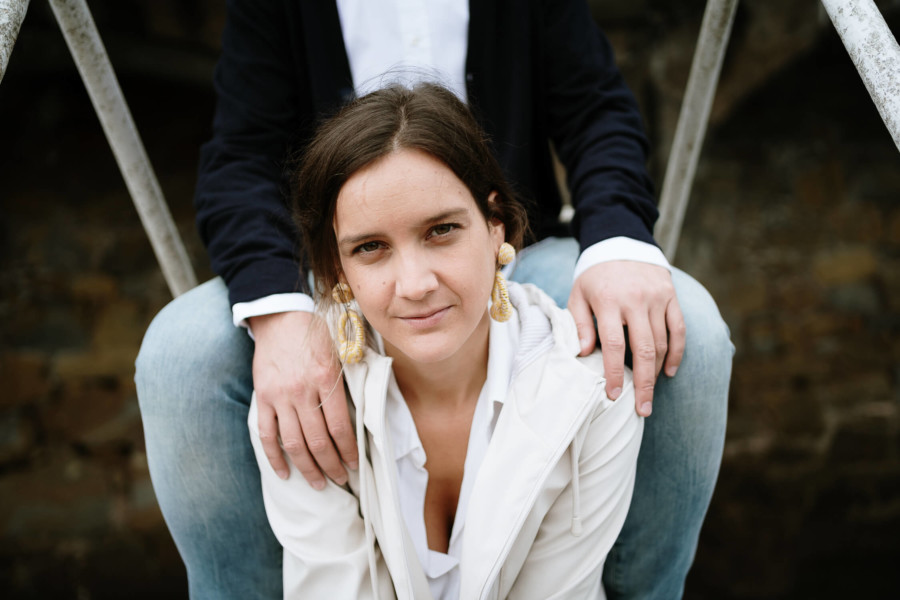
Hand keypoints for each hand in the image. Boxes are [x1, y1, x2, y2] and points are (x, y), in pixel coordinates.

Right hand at [249, 311, 357, 488]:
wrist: (280, 317)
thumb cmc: (315, 336)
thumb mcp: (339, 353)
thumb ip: (346, 384)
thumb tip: (361, 417)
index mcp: (326, 379)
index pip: (340, 426)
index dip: (349, 450)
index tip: (355, 464)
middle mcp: (302, 390)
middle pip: (319, 440)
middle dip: (332, 465)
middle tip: (341, 480)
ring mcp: (280, 396)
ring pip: (294, 443)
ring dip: (308, 468)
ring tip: (319, 483)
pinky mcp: (264, 398)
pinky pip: (267, 434)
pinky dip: (275, 457)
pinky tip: (285, 473)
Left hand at [568, 261, 684, 416]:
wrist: (621, 242)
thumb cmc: (595, 276)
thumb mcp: (578, 294)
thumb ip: (579, 323)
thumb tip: (583, 353)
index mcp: (608, 301)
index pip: (613, 344)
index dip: (614, 373)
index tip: (613, 396)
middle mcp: (636, 300)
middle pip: (644, 350)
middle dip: (643, 384)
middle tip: (642, 410)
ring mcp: (657, 298)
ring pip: (662, 343)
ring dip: (657, 372)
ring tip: (649, 394)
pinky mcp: (671, 296)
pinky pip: (679, 329)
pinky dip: (677, 353)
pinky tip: (669, 372)